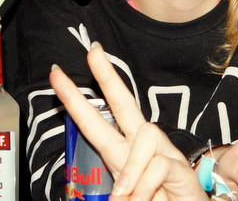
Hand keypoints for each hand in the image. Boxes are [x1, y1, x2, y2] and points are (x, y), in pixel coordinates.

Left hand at [50, 43, 206, 200]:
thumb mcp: (127, 195)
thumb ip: (121, 183)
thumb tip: (112, 191)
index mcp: (124, 152)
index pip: (98, 119)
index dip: (76, 98)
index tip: (57, 76)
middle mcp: (143, 146)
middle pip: (124, 103)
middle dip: (107, 75)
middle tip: (92, 51)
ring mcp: (163, 153)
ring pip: (144, 136)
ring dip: (130, 170)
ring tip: (123, 198)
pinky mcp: (179, 166)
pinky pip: (158, 165)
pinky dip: (144, 185)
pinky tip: (141, 199)